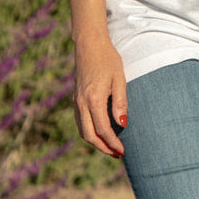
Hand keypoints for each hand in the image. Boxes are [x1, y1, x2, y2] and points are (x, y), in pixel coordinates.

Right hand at [72, 36, 127, 157]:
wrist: (89, 45)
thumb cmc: (108, 60)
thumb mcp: (119, 79)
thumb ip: (120, 102)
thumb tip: (123, 123)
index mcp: (93, 99)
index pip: (102, 129)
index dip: (113, 143)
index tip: (123, 150)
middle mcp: (82, 103)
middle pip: (89, 135)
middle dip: (103, 148)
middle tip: (117, 154)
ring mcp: (76, 101)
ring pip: (82, 130)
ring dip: (95, 142)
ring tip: (110, 147)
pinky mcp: (76, 98)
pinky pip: (79, 121)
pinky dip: (88, 132)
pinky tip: (99, 133)